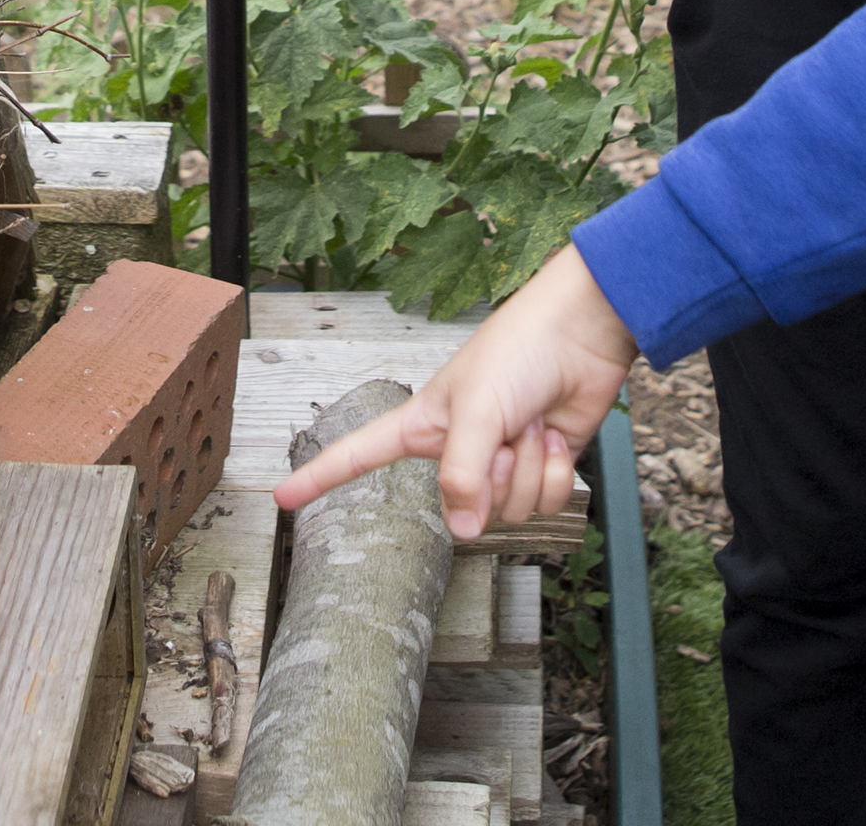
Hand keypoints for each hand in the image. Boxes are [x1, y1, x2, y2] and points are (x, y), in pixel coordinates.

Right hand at [274, 243, 636, 538]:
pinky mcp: (540, 466)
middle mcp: (458, 450)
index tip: (283, 497)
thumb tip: (462, 532)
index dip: (320, 477)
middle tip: (506, 428)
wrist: (581, 332)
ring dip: (529, 466)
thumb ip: (459, 476)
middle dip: (494, 473)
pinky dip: (555, 471)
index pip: (359, 455)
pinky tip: (556, 435)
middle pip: (464, 507)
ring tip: (531, 423)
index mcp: (422, 426)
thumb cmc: (517, 349)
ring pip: (509, 509)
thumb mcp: (472, 411)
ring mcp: (500, 461)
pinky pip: (545, 502)